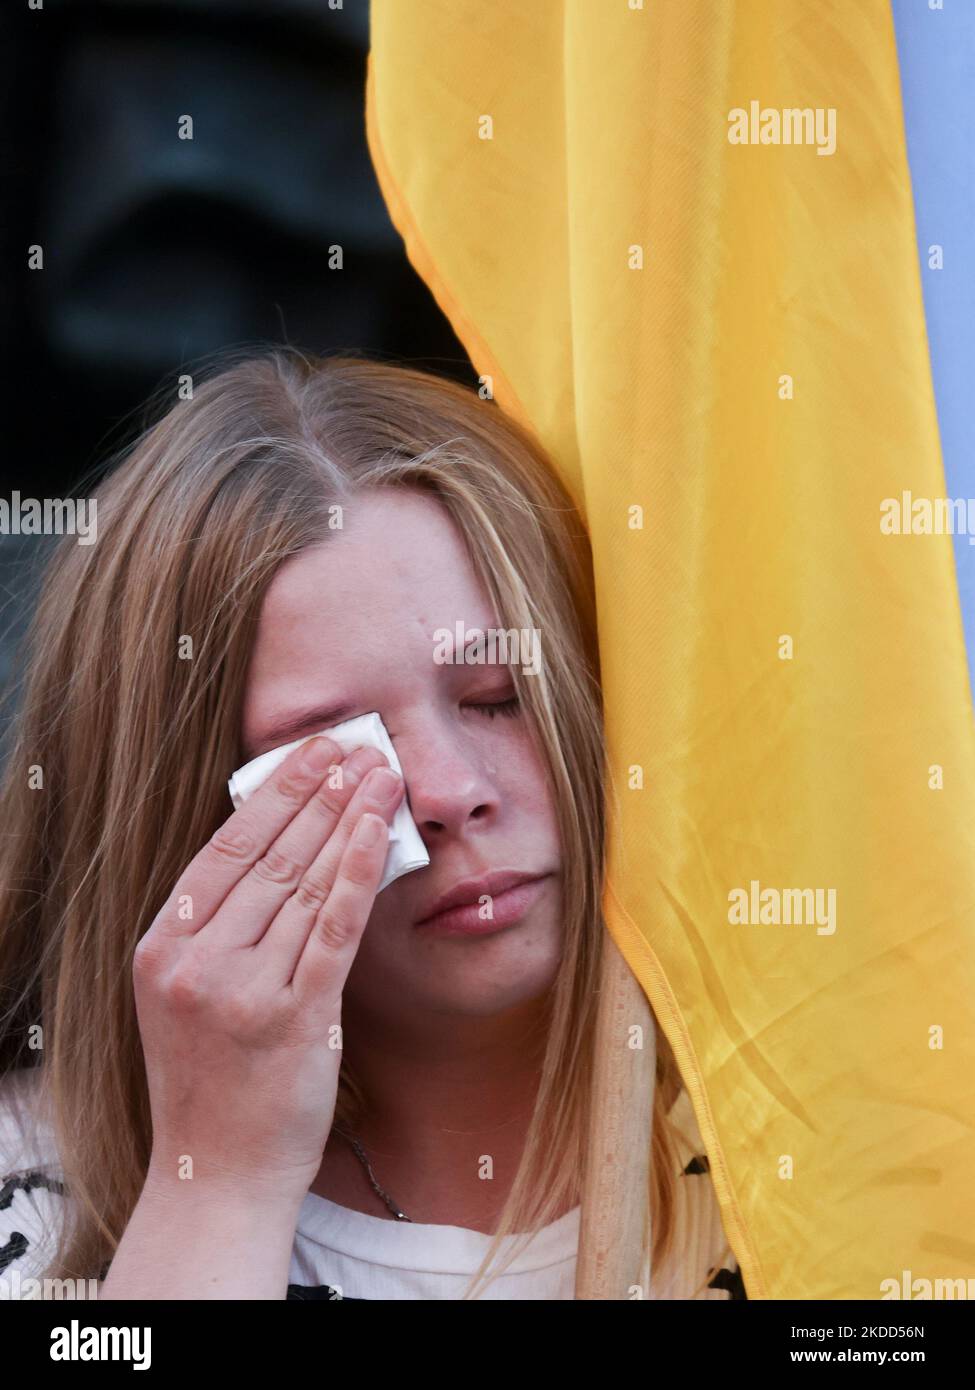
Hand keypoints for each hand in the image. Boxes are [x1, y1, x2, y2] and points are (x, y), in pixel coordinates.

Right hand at [131, 734, 404, 1204]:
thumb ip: (221, 927)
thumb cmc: (213, 1079)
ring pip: (305, 884)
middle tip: (358, 746)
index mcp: (161, 947)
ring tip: (381, 775)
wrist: (217, 1173)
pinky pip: (333, 928)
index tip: (311, 753)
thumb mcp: (188, 993)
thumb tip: (287, 845)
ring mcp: (241, 990)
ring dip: (348, 819)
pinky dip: (358, 871)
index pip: (224, 850)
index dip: (274, 794)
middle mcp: (194, 962)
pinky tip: (379, 828)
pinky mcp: (293, 1018)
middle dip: (320, 793)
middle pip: (269, 857)